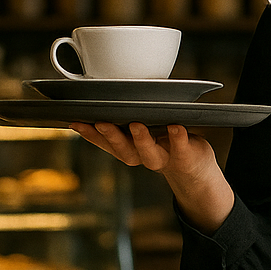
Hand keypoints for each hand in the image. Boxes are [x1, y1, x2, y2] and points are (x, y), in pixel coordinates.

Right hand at [69, 121, 233, 232]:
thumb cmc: (165, 144)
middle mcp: (144, 156)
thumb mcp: (143, 134)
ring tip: (137, 125)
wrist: (195, 170)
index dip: (90, 135)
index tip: (75, 122)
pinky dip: (178, 138)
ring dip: (142, 140)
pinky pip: (181, 147)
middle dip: (112, 138)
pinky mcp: (186, 155)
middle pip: (125, 151)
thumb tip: (103, 99)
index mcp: (130, 149)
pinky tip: (175, 127)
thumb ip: (127, 122)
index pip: (107, 143)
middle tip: (102, 123)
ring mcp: (165, 157)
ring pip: (150, 154)